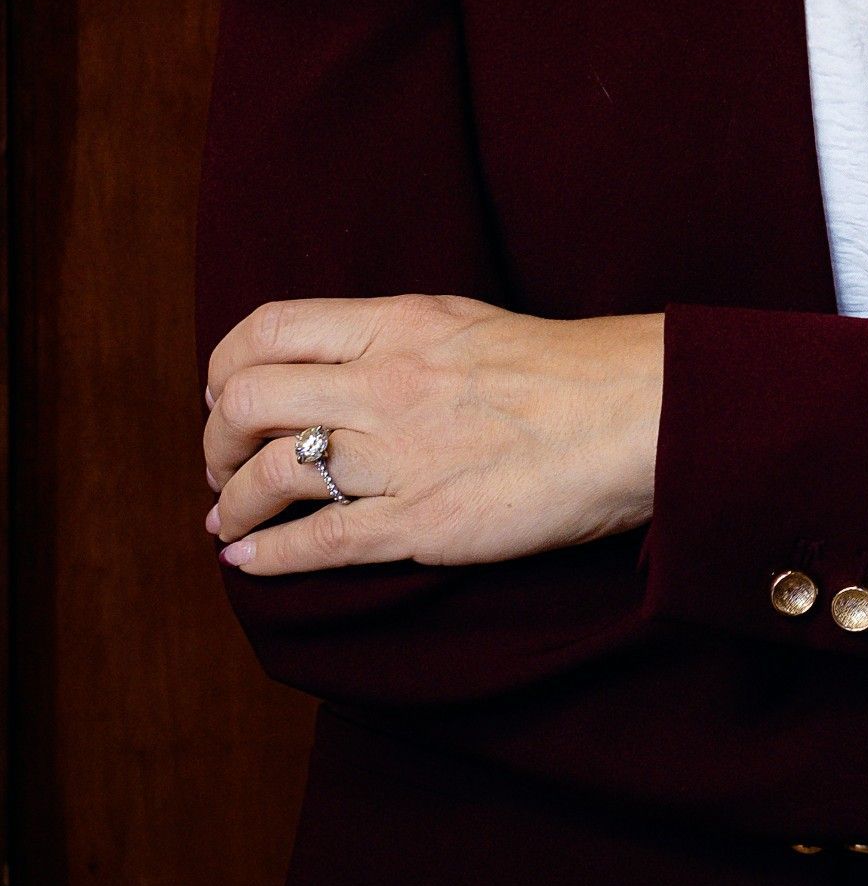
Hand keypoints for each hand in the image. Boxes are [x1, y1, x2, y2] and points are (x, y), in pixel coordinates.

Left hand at [203, 294, 663, 575]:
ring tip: (228, 518)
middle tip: (220, 462)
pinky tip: (248, 561)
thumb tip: (345, 363)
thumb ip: (402, 339)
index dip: (225, 364)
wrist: (636, 414)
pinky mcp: (421, 521)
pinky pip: (316, 542)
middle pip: (247, 400)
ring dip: (230, 504)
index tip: (223, 391)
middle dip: (213, 439)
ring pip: (267, 476)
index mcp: (399, 323)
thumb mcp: (469, 323)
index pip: (269, 327)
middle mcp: (386, 381)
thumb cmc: (570, 370)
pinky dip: (266, 556)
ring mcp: (400, 453)